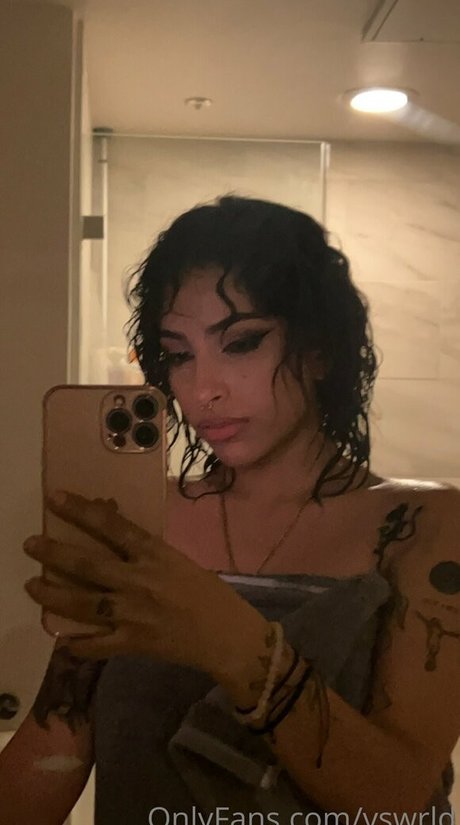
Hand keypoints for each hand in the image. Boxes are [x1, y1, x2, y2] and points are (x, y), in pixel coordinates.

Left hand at [23, 491, 269, 678]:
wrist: (227, 636)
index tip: (56, 498)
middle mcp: (140, 582)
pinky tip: (60, 640)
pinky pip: (96, 645)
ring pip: (82, 603)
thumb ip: (146, 553)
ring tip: (31, 586)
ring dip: (53, 595)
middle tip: (30, 545)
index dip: (82, 511)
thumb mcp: (178, 561)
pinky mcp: (133, 643)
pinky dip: (76, 644)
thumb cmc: (208, 592)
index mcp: (155, 555)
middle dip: (54, 554)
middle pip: (88, 564)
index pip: (113, 527)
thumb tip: (113, 538)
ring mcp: (133, 614)